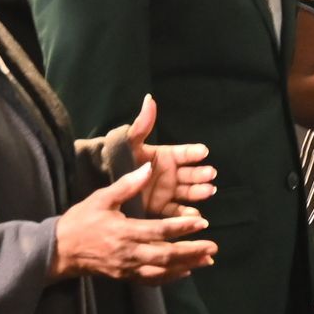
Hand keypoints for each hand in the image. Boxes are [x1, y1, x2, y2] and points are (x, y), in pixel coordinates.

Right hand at [51, 162, 215, 283]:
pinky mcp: (125, 277)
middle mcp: (128, 253)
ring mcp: (127, 268)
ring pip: (161, 271)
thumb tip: (149, 168)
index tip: (202, 222)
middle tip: (213, 246)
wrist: (59, 251)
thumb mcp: (101, 198)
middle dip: (191, 251)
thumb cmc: (80, 220)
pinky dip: (171, 278)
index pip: (158, 231)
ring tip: (207, 260)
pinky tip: (186, 272)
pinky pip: (151, 281)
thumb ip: (127, 185)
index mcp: (123, 231)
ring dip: (186, 266)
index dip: (182, 228)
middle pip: (165, 256)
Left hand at [125, 95, 216, 217]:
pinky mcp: (161, 209)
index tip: (203, 151)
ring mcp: (168, 192)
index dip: (194, 152)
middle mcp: (170, 174)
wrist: (103, 182)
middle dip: (201, 174)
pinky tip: (194, 214)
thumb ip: (142, 124)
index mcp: (166, 156)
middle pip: (191, 174)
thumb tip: (149, 99)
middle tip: (209, 174)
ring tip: (208, 190)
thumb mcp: (130, 141)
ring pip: (188, 192)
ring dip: (199, 192)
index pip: (185, 153)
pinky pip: (176, 212)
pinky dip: (186, 214)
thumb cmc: (118, 157)